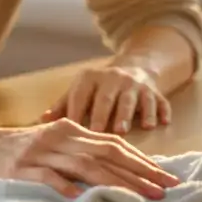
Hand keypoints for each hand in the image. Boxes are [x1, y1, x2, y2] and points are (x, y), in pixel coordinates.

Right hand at [0, 118, 180, 198]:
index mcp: (70, 129)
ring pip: (86, 166)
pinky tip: (84, 198)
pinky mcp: (21, 169)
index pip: (114, 144)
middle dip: (141, 172)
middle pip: (108, 154)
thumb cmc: (13, 150)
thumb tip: (116, 171)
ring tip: (140, 197)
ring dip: (118, 182)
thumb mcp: (50, 144)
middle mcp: (60, 138)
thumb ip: (79, 153)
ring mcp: (41, 153)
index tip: (165, 176)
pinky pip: (48, 178)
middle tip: (165, 188)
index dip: (142, 160)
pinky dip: (67, 187)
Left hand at [40, 62, 170, 134]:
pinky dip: (160, 111)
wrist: (135, 67)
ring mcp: (136, 84)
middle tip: (96, 133)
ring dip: (128, 114)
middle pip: (107, 97)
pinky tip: (160, 124)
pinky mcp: (154, 91)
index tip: (70, 131)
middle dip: (102, 114)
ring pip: (132, 98)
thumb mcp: (80, 90)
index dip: (75, 112)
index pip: (81, 95)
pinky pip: (159, 100)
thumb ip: (63, 106)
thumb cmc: (100, 88)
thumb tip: (41, 121)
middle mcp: (114, 77)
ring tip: (123, 130)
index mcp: (91, 78)